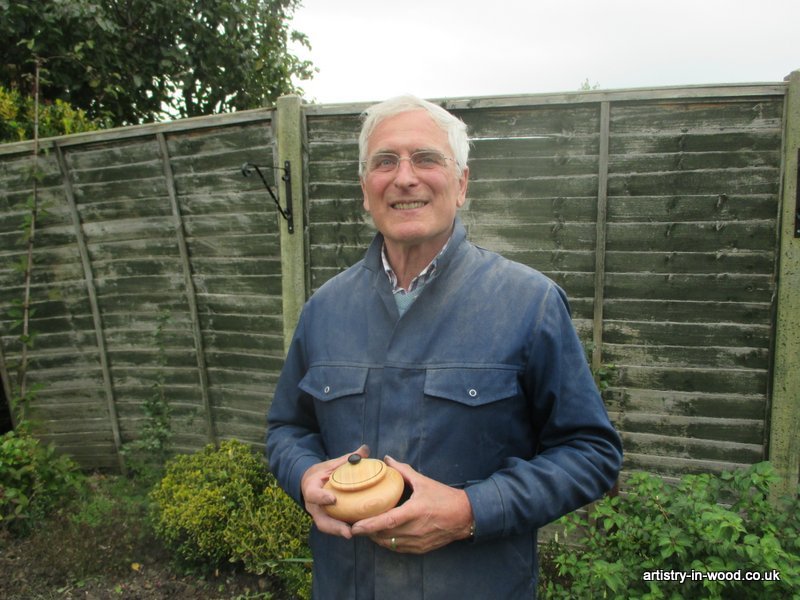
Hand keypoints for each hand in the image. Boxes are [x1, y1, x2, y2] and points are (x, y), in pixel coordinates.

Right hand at [300, 444, 369, 538]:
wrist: (311, 482)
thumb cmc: (324, 472)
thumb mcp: (332, 464)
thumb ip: (347, 459)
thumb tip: (366, 449)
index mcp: (311, 488)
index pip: (313, 494)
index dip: (322, 498)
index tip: (333, 499)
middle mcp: (313, 505)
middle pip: (321, 520)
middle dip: (334, 527)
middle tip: (348, 531)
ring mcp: (319, 514)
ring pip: (327, 527)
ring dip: (339, 532)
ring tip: (355, 534)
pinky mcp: (326, 519)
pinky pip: (334, 527)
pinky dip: (343, 530)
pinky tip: (359, 530)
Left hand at [350, 456, 473, 553]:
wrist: (465, 516)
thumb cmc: (444, 497)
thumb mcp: (424, 481)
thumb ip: (403, 471)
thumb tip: (387, 459)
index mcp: (415, 511)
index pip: (388, 521)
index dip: (369, 525)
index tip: (355, 526)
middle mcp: (415, 529)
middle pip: (384, 535)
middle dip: (368, 532)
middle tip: (354, 524)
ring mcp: (418, 542)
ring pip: (390, 544)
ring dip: (376, 538)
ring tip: (366, 529)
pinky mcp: (421, 549)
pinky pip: (398, 548)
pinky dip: (388, 543)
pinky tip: (382, 535)